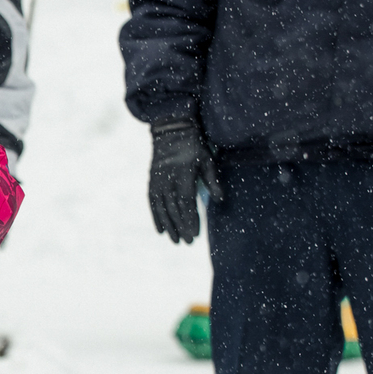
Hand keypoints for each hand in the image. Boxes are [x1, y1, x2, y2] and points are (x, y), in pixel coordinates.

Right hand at [147, 119, 222, 244]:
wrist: (171, 131)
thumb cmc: (193, 146)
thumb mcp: (207, 160)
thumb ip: (213, 181)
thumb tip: (220, 200)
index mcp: (183, 174)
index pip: (186, 201)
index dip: (190, 219)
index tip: (194, 233)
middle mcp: (168, 179)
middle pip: (173, 208)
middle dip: (181, 226)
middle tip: (187, 242)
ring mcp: (157, 180)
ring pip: (161, 208)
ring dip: (168, 225)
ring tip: (174, 240)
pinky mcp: (152, 180)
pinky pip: (152, 202)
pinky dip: (155, 217)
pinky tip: (160, 229)